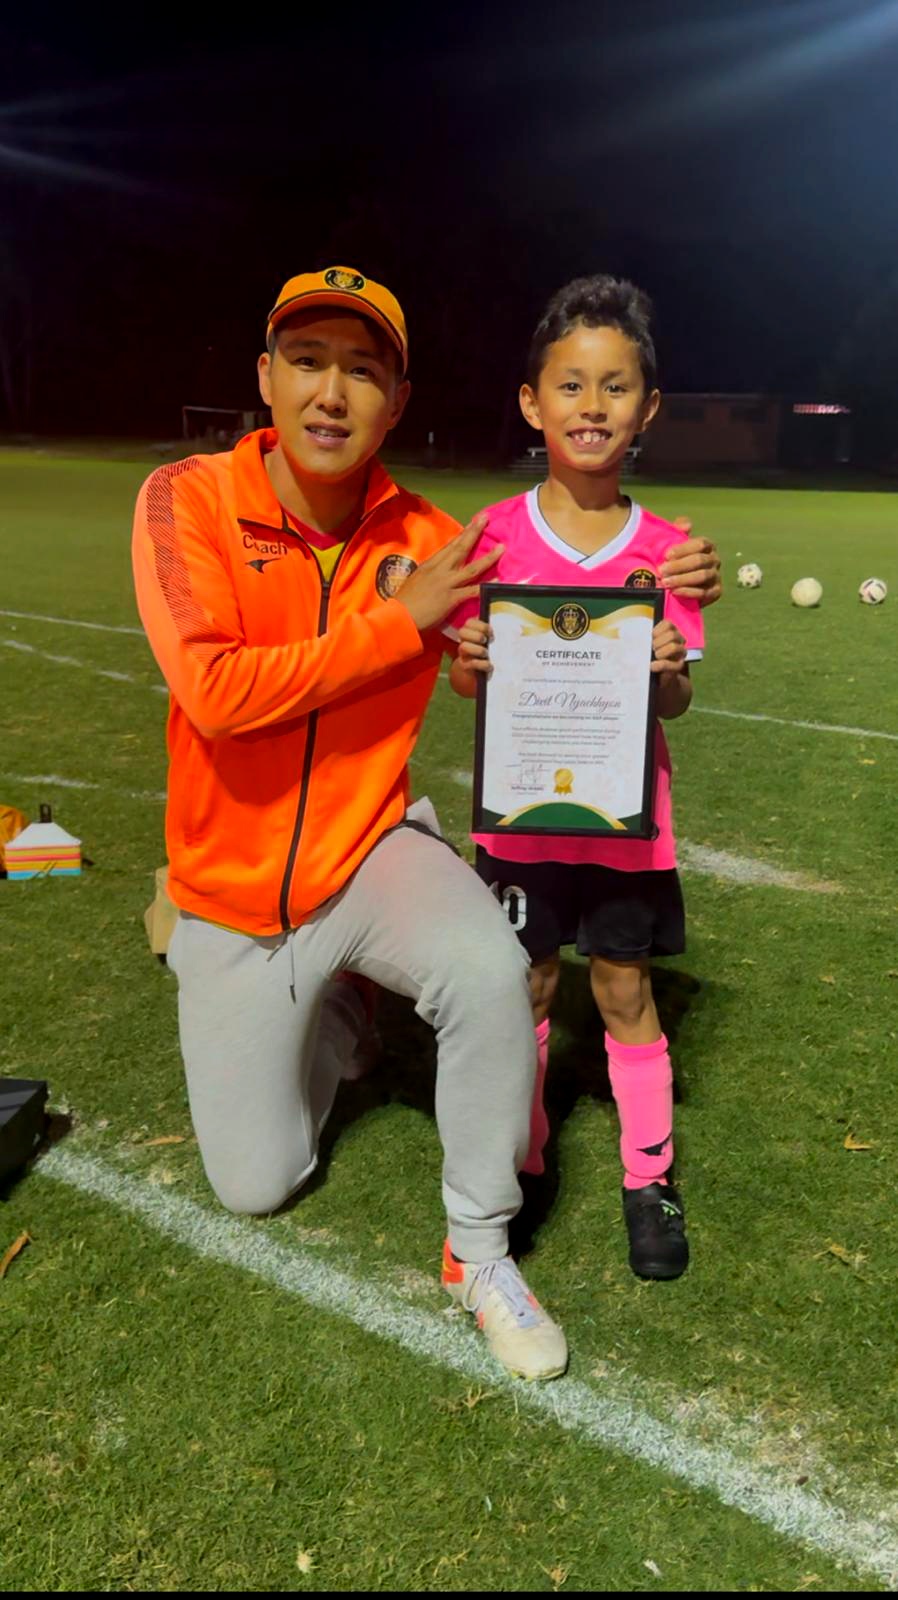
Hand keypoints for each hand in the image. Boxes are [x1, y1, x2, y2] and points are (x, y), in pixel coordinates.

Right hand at [394, 513, 501, 631]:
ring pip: (471, 568)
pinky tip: (497, 580)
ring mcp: (446, 583)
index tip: (473, 523)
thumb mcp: (415, 580)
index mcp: (429, 565)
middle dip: (474, 532)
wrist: (399, 616)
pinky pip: (472, 591)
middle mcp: (439, 570)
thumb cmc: (404, 601)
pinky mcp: (451, 598)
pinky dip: (485, 585)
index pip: (449, 546)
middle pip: (460, 548)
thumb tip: (436, 571)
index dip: (462, 534)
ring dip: (488, 558)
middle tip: (485, 518)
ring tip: (502, 548)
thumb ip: (428, 574)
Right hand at [456, 618, 492, 678]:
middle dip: (476, 635)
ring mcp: (463, 653)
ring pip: (463, 647)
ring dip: (478, 649)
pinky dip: (482, 664)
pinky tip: (489, 665)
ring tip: (486, 653)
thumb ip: (493, 633)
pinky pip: (471, 663)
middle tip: (486, 641)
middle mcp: (463, 641)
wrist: (476, 671)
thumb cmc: (485, 652)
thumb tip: (513, 628)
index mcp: (470, 632)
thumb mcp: (489, 641)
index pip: (469, 622)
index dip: (481, 625)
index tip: (491, 632)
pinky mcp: (465, 666)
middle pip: (462, 632)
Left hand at [650, 619, 686, 674]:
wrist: (657, 674)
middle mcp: (678, 640)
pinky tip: (652, 666)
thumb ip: (645, 639)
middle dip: (658, 642)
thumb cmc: (650, 655)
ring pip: (674, 647)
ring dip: (661, 652)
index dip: (657, 630)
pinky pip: (673, 664)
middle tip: (651, 648)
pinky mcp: (679, 665)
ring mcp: (681, 652)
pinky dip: (661, 665)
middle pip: (672, 635)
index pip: (668, 624)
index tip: (650, 636)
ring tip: (654, 656)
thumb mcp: (646, 645)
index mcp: (671, 631)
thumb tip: (633, 638)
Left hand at [660, 520, 721, 607]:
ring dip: (682, 579)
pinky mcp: (716, 592)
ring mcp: (716, 576)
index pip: (700, 544)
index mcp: (707, 545)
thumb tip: (687, 525)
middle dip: (679, 566)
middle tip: (661, 571)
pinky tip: (675, 592)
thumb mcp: (672, 544)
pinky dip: (689, 592)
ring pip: (702, 576)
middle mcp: (714, 559)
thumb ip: (677, 531)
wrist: (677, 585)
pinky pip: (705, 592)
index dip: (683, 549)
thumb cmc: (673, 561)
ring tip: (665, 582)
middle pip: (700, 560)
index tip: (666, 555)